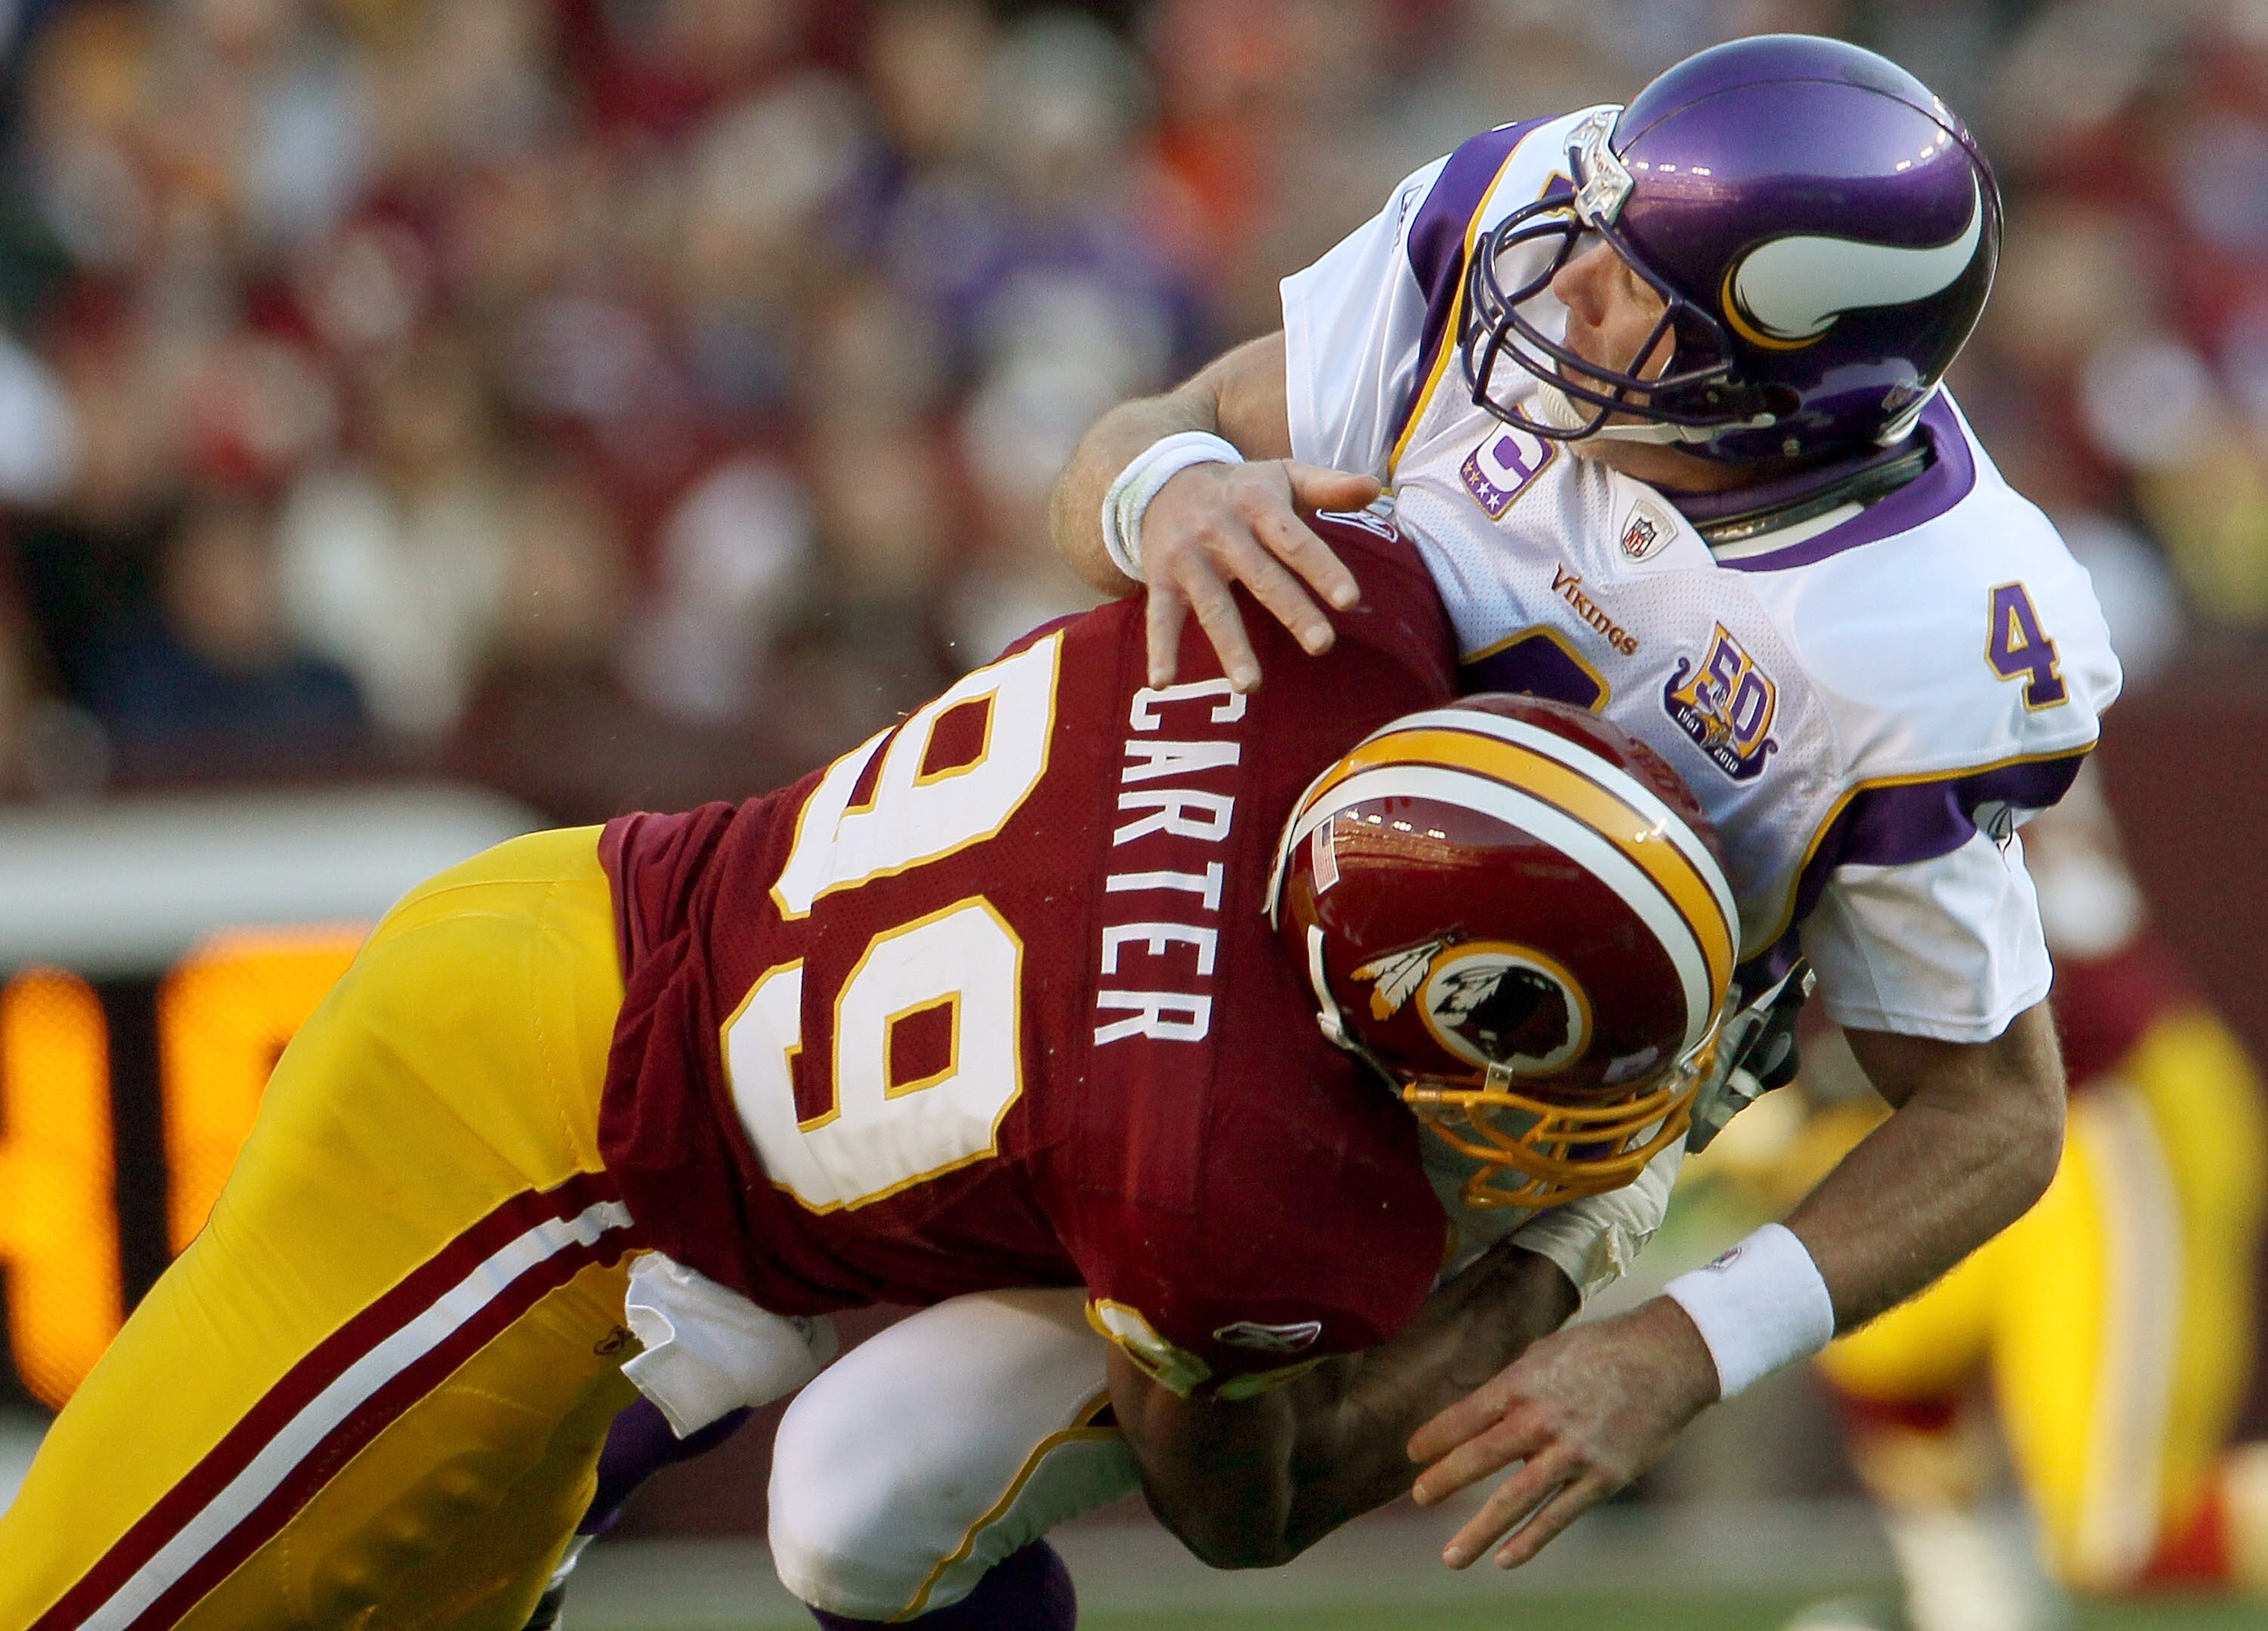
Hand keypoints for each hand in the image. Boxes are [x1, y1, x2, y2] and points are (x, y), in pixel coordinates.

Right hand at [1139, 459, 1381, 690]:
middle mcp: (1222, 532)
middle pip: (1261, 577)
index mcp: (1258, 505)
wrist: (1162, 479)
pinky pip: (1160, 617)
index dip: (1322, 569)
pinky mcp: (1161, 579)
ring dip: (1231, 647)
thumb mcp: (1283, 476)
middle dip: (1291, 611)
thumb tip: (1375, 487)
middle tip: (1322, 645)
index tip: (1349, 600)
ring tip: (1250, 686)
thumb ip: (1329, 486)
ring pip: (1213, 608)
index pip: (1295, 541)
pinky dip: (1160, 649)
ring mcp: (1189, 558)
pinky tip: (1163, 682)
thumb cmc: (1241, 488)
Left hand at [1406, 1297, 1717, 1569]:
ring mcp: (1572, 1452)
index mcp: (1523, 1382)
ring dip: (1479, 1530)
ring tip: (1451, 1556)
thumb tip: (1482, 1412)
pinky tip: (1506, 1558)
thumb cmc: (1601, 1349)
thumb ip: (1513, 1384)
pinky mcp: (1602, 1478)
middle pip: (1481, 1456)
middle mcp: (1541, 1419)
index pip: (1465, 1415)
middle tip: (1418, 1497)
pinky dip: (1531, 1540)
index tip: (1411, 1454)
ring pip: (1515, 1499)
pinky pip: (1559, 1516)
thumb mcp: (1546, 1351)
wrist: (1666, 1359)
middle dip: (1444, 1480)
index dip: (1435, 1437)